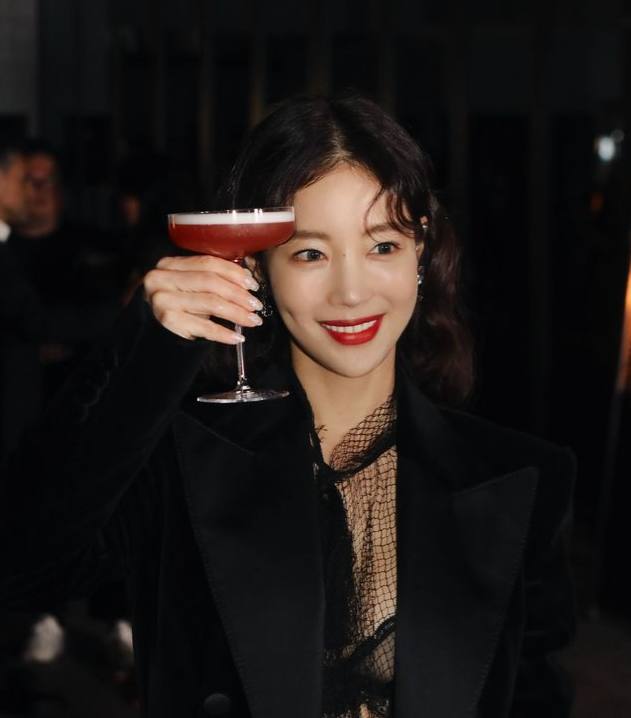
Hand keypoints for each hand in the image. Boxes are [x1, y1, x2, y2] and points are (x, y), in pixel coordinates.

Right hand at [143, 255, 262, 343]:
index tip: (253, 284)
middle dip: (239, 294)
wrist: (157, 333)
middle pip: (211, 281)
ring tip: (253, 320)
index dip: (234, 272)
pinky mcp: (168, 321)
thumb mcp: (192, 287)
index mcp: (170, 264)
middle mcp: (162, 279)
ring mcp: (163, 300)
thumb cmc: (182, 306)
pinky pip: (204, 327)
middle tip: (256, 305)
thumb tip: (248, 278)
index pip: (208, 263)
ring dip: (237, 313)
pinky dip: (223, 333)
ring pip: (210, 302)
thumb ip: (213, 277)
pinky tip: (237, 338)